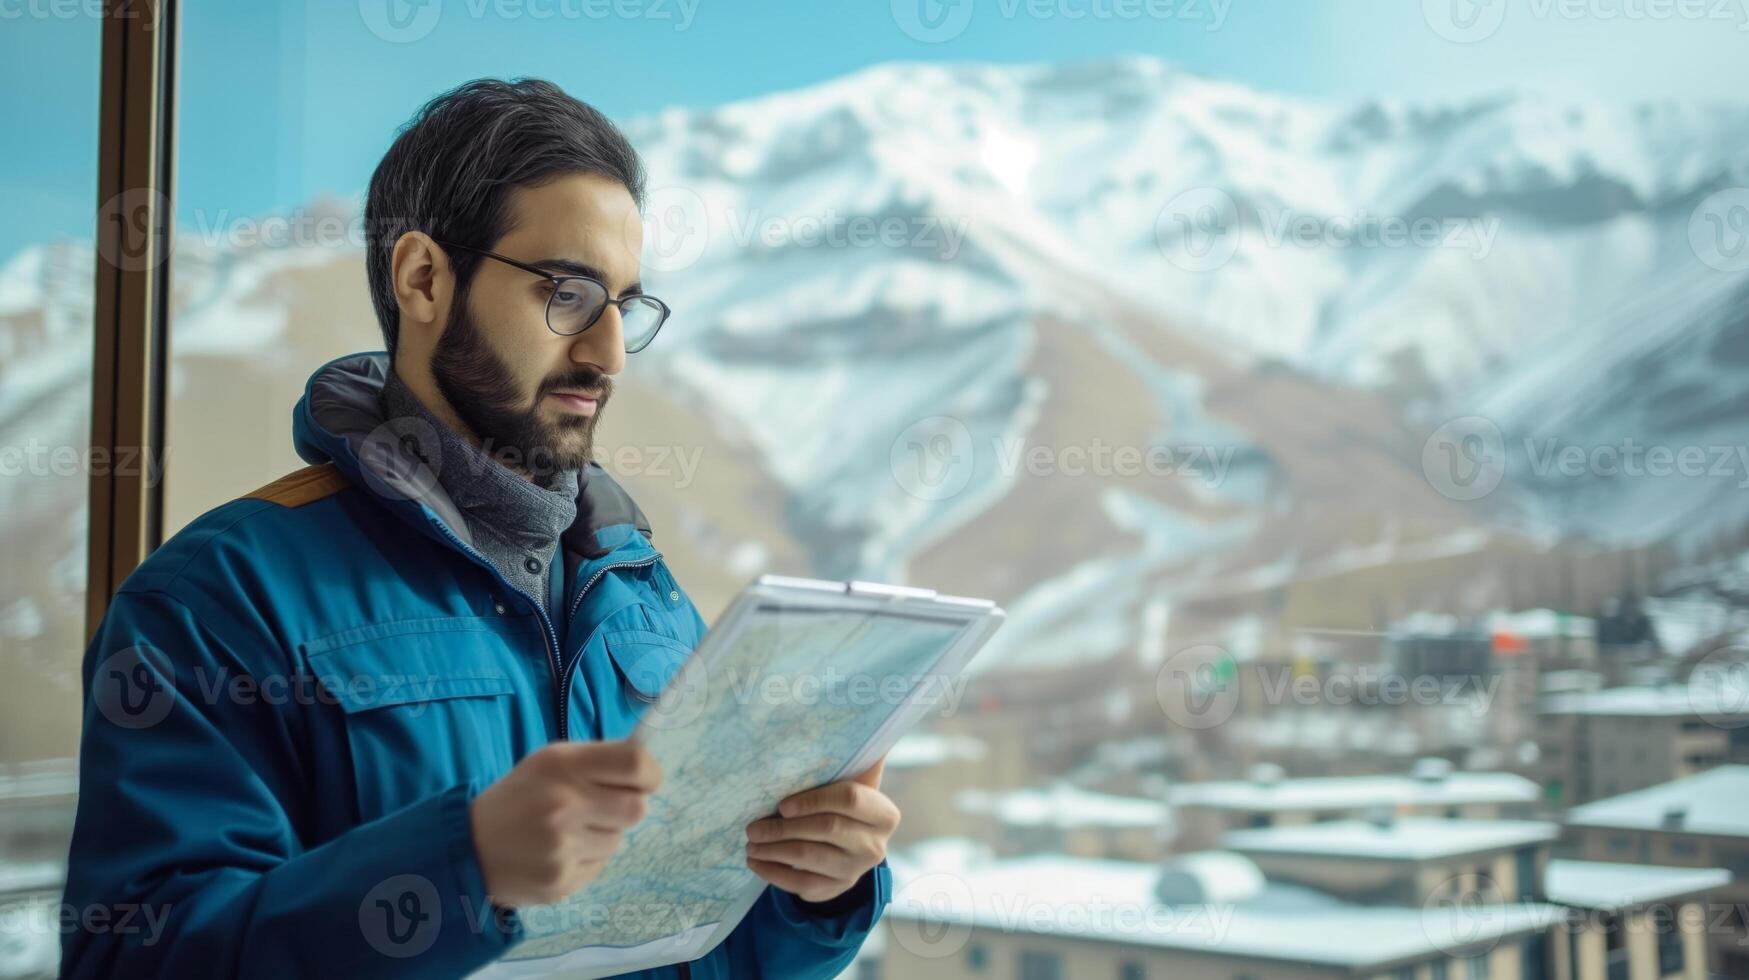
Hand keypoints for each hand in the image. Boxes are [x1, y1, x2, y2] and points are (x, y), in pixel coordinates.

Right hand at [469, 739, 660, 907]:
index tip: (645, 780)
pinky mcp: (561, 881)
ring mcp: (561, 847)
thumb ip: (599, 762)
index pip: (635, 763)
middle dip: (627, 807)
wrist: (469, 848)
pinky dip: (587, 857)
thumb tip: (649, 770)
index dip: (650, 773)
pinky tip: (559, 852)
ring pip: (618, 840)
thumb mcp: (551, 763)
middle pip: (636, 808)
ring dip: (603, 834)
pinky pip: (600, 865)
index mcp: (561, 765)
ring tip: (569, 830)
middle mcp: (563, 804)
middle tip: (603, 807)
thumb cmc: (521, 798)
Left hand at [744, 758, 898, 903]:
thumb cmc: (844, 802)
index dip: (814, 800)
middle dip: (785, 827)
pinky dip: (773, 873)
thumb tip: (864, 703)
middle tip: (753, 824)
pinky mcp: (835, 890)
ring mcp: (855, 871)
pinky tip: (754, 860)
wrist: (851, 847)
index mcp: (884, 813)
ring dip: (774, 849)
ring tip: (750, 840)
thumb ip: (858, 748)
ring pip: (810, 858)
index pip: (852, 799)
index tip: (783, 803)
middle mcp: (875, 845)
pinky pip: (801, 885)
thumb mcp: (855, 778)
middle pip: (827, 830)